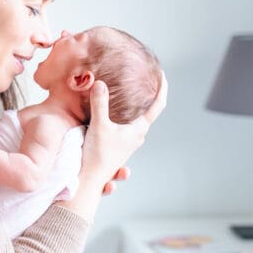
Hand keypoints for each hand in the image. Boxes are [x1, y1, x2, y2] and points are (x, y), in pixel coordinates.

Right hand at [81, 71, 167, 191]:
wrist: (89, 178)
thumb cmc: (97, 155)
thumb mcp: (99, 126)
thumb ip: (99, 104)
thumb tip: (99, 83)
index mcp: (138, 130)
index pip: (158, 105)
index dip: (162, 88)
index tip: (162, 74)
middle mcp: (137, 136)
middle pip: (150, 112)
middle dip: (150, 95)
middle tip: (147, 78)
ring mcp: (128, 141)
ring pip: (137, 119)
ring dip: (136, 106)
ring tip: (134, 92)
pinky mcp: (118, 145)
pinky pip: (127, 125)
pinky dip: (125, 114)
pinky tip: (116, 111)